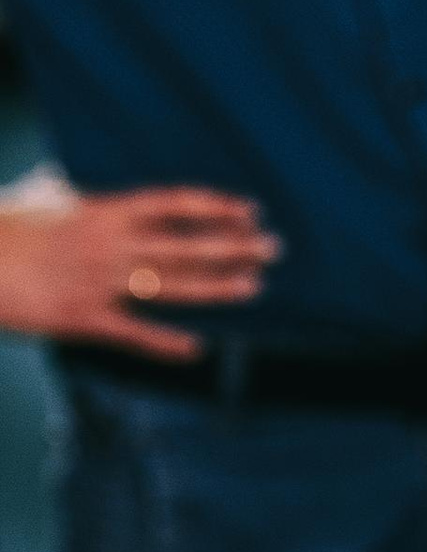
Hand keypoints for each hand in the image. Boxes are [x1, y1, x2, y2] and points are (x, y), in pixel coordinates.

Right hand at [0, 187, 275, 361]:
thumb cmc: (6, 231)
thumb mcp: (47, 205)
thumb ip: (85, 207)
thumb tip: (102, 202)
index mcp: (102, 212)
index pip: (172, 204)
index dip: (214, 207)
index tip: (249, 210)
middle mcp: (109, 245)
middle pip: (184, 245)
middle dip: (232, 246)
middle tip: (274, 248)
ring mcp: (100, 282)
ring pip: (170, 285)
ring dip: (216, 286)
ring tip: (254, 286)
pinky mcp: (84, 319)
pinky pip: (133, 333)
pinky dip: (164, 343)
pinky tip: (196, 348)